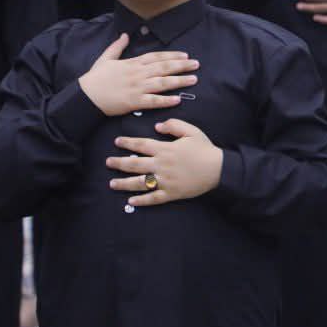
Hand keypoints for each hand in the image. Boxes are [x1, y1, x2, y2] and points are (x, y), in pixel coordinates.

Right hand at [78, 34, 199, 116]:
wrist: (85, 96)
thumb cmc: (95, 77)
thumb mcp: (106, 58)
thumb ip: (117, 46)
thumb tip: (125, 35)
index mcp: (132, 63)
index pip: (157, 56)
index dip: (172, 55)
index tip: (185, 55)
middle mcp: (138, 74)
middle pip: (164, 68)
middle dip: (182, 65)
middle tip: (197, 65)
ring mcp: (137, 88)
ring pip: (163, 83)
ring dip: (180, 81)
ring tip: (194, 79)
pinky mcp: (134, 102)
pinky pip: (154, 101)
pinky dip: (166, 100)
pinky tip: (178, 99)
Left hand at [107, 119, 222, 206]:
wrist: (218, 169)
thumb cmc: (204, 149)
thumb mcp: (191, 131)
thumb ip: (174, 125)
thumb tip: (157, 125)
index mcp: (165, 149)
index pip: (141, 145)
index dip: (128, 143)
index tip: (117, 142)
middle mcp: (161, 165)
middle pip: (135, 164)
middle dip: (119, 163)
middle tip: (108, 162)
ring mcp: (165, 181)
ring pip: (140, 183)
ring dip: (124, 183)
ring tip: (112, 183)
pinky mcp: (171, 193)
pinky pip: (153, 198)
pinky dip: (141, 200)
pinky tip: (131, 201)